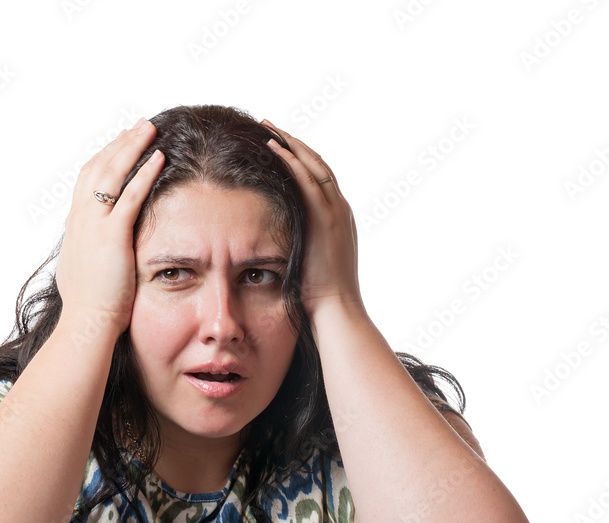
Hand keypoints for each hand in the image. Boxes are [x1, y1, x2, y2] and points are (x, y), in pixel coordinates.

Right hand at [55, 119, 164, 336]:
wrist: (86, 325)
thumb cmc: (91, 309)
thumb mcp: (86, 273)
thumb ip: (91, 255)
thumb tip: (92, 253)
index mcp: (76, 227)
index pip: (88, 182)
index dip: (106, 160)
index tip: (122, 145)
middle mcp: (80, 220)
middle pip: (98, 168)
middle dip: (120, 144)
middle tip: (139, 125)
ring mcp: (94, 226)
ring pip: (111, 174)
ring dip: (132, 148)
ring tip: (150, 129)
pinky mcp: (111, 236)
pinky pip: (129, 196)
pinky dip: (144, 174)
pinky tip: (159, 158)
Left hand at [262, 120, 363, 325]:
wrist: (336, 309)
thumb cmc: (320, 297)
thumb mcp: (312, 265)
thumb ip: (301, 247)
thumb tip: (279, 247)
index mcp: (339, 219)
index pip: (321, 179)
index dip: (301, 160)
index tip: (281, 146)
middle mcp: (340, 209)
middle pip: (318, 165)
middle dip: (294, 144)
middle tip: (271, 127)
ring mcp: (335, 212)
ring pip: (313, 165)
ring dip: (289, 144)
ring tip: (267, 128)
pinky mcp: (324, 217)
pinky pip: (306, 179)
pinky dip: (290, 160)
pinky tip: (272, 147)